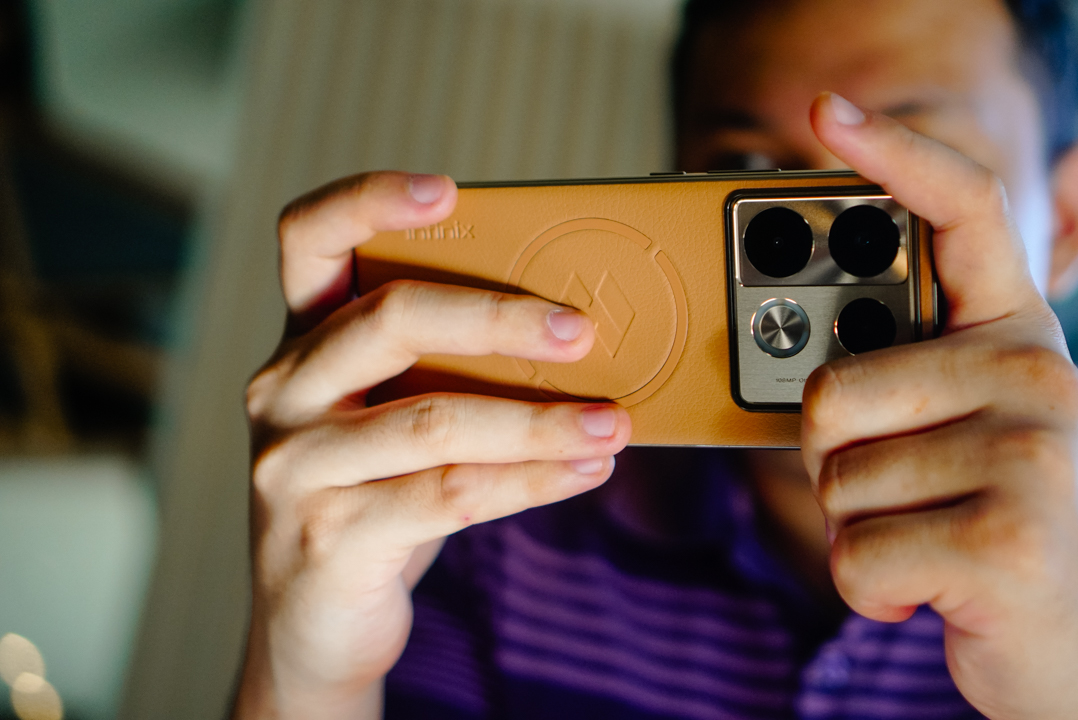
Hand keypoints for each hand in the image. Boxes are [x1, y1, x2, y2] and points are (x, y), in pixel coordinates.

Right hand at [233, 172, 630, 718]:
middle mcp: (283, 392)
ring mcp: (295, 467)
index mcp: (301, 344)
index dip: (367, 200)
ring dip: (539, 421)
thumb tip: (572, 336)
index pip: (307, 239)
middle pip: (389, 319)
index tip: (446, 189)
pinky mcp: (328, 538)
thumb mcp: (392, 420)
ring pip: (434, 421)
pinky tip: (583, 472)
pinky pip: (449, 496)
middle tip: (581, 331)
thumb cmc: (373, 501)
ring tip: (612, 422)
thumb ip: (444, 373)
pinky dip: (530, 482)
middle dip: (498, 319)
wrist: (312, 629)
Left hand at [801, 94, 1077, 719]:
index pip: (964, 213)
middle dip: (832, 460)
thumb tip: (803, 346)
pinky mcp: (1009, 540)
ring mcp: (1032, 455)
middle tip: (900, 493)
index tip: (829, 111)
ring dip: (859, 530)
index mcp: (1017, 336)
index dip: (896, 153)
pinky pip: (855, 553)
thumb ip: (904, 375)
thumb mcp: (965, 431)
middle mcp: (1036, 376)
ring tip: (931, 541)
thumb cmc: (995, 522)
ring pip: (837, 481)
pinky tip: (933, 589)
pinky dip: (870, 588)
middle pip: (833, 388)